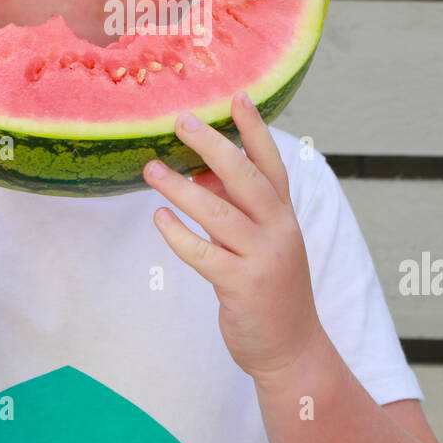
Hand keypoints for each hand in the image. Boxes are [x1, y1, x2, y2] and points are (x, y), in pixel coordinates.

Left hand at [143, 90, 322, 383]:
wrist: (291, 347)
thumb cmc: (269, 286)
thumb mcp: (260, 240)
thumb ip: (234, 207)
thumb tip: (197, 172)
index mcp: (283, 214)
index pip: (271, 162)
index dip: (255, 129)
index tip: (237, 96)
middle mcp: (278, 230)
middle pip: (246, 177)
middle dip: (213, 145)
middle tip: (181, 121)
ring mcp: (262, 258)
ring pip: (219, 213)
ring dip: (182, 188)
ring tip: (151, 169)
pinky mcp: (242, 286)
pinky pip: (204, 254)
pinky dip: (179, 234)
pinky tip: (159, 218)